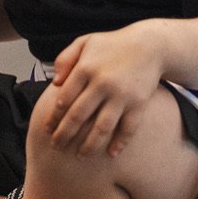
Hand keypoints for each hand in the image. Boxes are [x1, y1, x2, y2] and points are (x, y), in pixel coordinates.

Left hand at [45, 26, 165, 156]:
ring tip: (81, 156)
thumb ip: (65, 59)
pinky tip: (111, 154)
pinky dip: (120, 143)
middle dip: (64, 135)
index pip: (63, 99)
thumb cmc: (112, 45)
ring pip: (101, 128)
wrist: (149, 44)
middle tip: (56, 147)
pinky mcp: (139, 103)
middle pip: (78, 116)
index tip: (48, 130)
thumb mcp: (85, 42)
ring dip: (89, 145)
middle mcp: (102, 83)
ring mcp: (121, 95)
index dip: (54, 118)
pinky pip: (128, 128)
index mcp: (86, 68)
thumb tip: (54, 83)